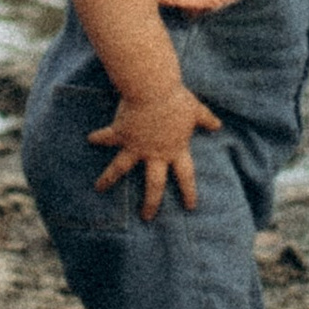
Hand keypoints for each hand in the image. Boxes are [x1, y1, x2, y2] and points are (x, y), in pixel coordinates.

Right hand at [91, 78, 222, 220]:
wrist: (153, 90)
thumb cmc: (176, 99)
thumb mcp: (195, 110)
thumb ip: (206, 119)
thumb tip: (218, 125)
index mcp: (175, 149)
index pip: (185, 175)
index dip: (188, 191)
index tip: (190, 206)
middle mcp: (155, 153)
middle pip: (154, 184)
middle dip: (151, 203)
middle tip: (147, 218)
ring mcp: (136, 146)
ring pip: (121, 168)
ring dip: (109, 178)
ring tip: (99, 188)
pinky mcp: (121, 133)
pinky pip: (107, 137)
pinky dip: (99, 137)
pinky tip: (90, 139)